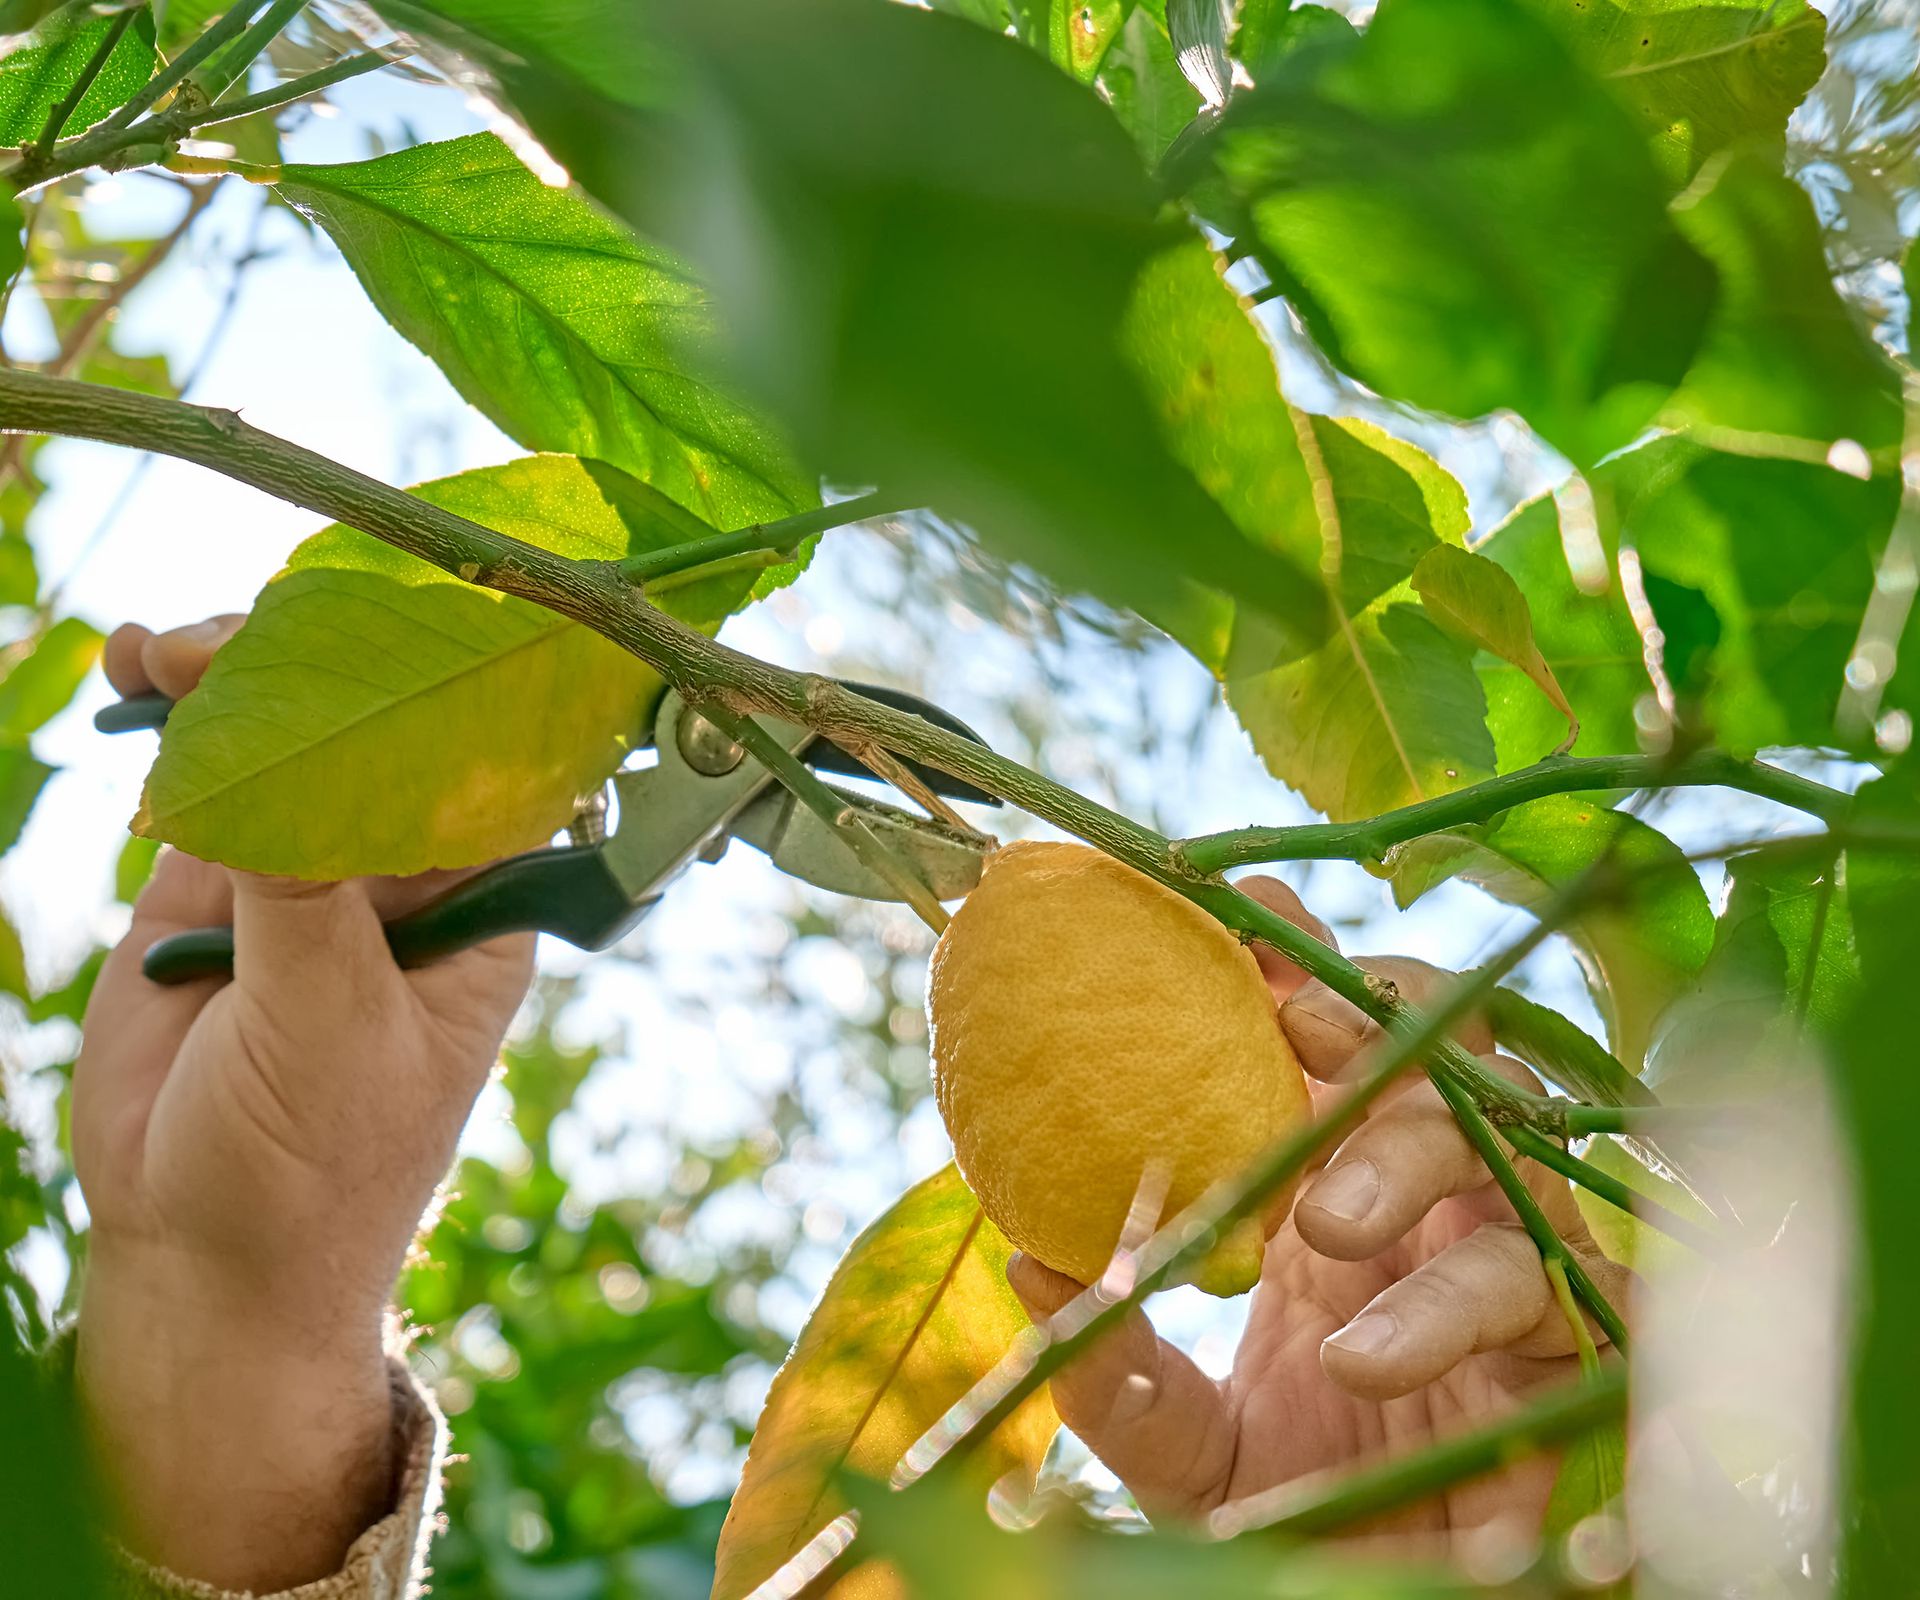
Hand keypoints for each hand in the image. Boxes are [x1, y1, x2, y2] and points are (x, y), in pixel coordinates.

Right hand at [73, 618, 536, 1590]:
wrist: (200, 1255)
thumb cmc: (312, 1169)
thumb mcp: (328, 1031)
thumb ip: (303, 898)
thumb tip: (277, 757)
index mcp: (480, 903)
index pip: (492, 756)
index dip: (450, 672)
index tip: (392, 599)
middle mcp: (405, 870)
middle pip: (379, 722)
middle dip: (315, 661)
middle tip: (234, 636)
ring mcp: (307, 863)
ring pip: (285, 730)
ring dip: (231, 672)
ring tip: (163, 652)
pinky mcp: (214, 877)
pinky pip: (204, 771)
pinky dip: (171, 715)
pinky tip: (135, 671)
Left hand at [1009, 878, 1623, 1551]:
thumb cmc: (1288, 1507)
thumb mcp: (1179, 1440)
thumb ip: (1115, 1363)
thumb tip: (1028, 1260)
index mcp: (1351, 1188)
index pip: (1348, 1038)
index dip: (1307, 962)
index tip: (1241, 911)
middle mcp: (1445, 1209)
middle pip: (1451, 1059)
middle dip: (1376, 1019)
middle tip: (1290, 1028)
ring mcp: (1518, 1274)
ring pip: (1513, 1160)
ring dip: (1415, 1165)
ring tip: (1321, 1225)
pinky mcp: (1579, 1363)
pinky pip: (1571, 1304)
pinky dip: (1468, 1312)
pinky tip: (1368, 1356)